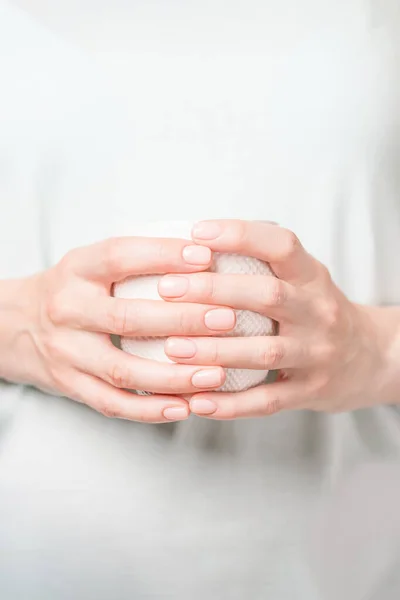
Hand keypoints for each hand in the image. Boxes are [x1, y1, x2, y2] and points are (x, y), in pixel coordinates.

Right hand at [0, 236, 237, 421]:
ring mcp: (67, 352)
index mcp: (77, 270)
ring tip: (216, 374)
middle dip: (183, 320)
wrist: (14, 325)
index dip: (163, 255)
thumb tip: (203, 253)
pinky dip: (151, 409)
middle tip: (227, 319)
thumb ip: (134, 260)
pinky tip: (186, 407)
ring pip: (124, 371)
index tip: (205, 256)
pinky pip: (114, 403)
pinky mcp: (70, 385)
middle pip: (128, 318)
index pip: (120, 256)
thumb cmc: (72, 290)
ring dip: (174, 376)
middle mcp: (68, 309)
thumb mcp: (89, 263)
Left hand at [158, 220, 391, 418]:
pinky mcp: (312, 391)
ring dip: (215, 350)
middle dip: (214, 290)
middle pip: (268, 295)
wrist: (371, 357)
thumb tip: (197, 244)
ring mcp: (318, 353)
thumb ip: (264, 263)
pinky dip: (230, 404)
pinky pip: (268, 401)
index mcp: (312, 277)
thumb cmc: (317, 312)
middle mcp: (318, 311)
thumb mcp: (304, 279)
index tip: (198, 232)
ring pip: (265, 351)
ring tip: (173, 348)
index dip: (241, 235)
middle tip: (167, 289)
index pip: (282, 245)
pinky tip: (196, 401)